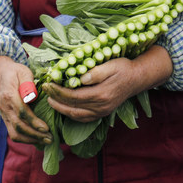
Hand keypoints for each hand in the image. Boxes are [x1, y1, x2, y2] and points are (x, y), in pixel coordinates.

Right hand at [0, 56, 51, 146]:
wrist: (0, 76)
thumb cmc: (16, 73)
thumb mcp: (23, 72)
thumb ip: (28, 83)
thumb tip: (32, 97)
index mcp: (9, 95)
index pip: (21, 112)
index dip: (34, 122)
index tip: (46, 128)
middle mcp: (4, 108)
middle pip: (18, 126)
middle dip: (35, 134)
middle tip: (51, 138)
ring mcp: (4, 115)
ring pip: (14, 133)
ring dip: (31, 140)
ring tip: (47, 141)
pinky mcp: (6, 120)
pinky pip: (14, 133)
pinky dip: (26, 139)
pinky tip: (38, 139)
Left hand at [43, 45, 172, 121]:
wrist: (137, 78)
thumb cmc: (123, 68)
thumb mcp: (111, 64)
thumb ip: (96, 73)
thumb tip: (80, 78)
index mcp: (101, 94)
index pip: (73, 96)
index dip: (58, 91)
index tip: (48, 84)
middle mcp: (101, 106)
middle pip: (72, 107)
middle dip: (56, 100)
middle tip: (45, 91)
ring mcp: (102, 112)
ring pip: (77, 115)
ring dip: (61, 109)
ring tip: (51, 101)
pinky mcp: (103, 113)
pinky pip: (83, 118)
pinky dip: (72, 115)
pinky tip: (64, 108)